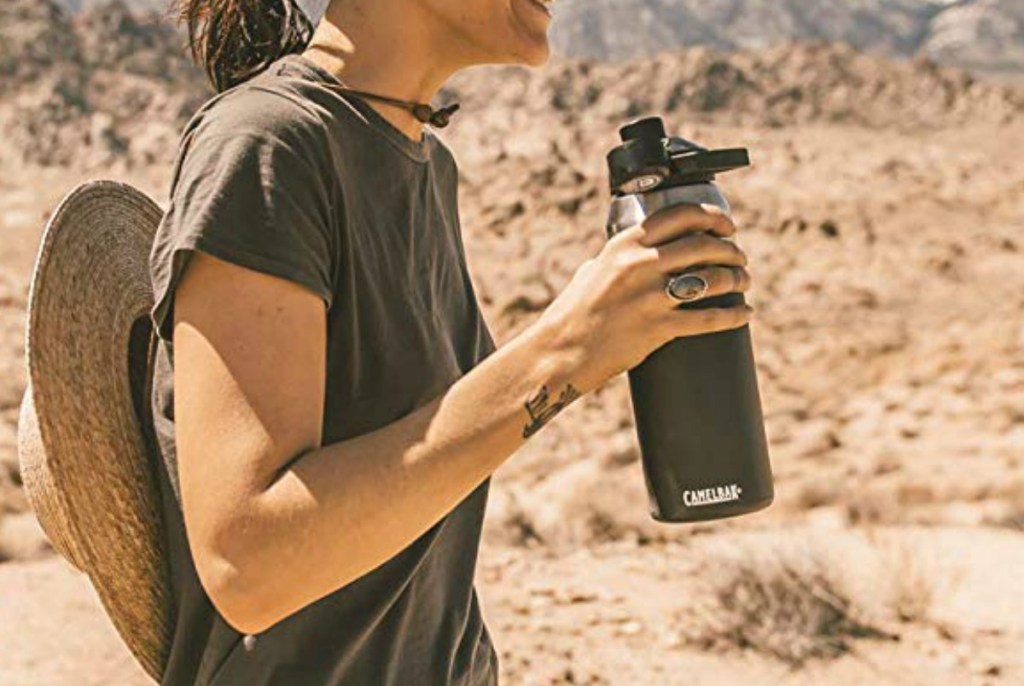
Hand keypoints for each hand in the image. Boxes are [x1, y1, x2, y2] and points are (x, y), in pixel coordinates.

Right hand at [532, 203, 752, 394]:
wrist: (560, 352)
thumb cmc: (572, 314)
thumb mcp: (591, 271)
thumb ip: (614, 258)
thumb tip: (631, 254)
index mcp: (625, 243)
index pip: (681, 215)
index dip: (713, 217)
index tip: (727, 225)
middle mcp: (640, 264)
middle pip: (703, 245)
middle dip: (730, 250)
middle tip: (739, 258)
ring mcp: (650, 296)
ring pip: (712, 279)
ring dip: (736, 278)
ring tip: (743, 282)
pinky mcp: (658, 328)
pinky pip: (708, 319)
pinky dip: (733, 316)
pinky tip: (744, 314)